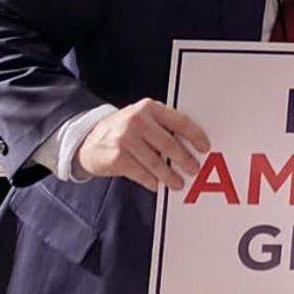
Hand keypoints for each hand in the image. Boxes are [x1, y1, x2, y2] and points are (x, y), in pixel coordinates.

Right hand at [77, 99, 208, 192]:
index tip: (205, 147)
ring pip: (155, 161)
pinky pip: (141, 173)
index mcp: (150, 108)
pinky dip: (151, 181)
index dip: (195, 135)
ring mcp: (125, 138)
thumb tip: (191, 146)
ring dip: (169, 175)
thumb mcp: (143, 118)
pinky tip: (157, 185)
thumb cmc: (125, 130)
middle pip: (169, 143)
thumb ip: (164, 126)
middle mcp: (137, 120)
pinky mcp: (117, 157)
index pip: (179, 121)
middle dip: (184, 159)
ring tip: (178, 183)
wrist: (88, 140)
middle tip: (194, 169)